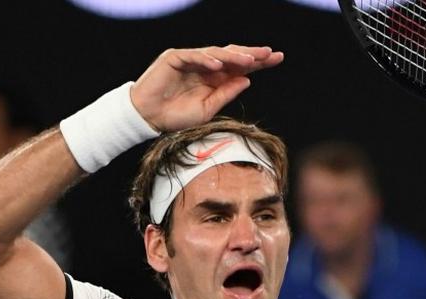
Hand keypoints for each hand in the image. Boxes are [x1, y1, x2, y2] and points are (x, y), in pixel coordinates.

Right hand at [130, 45, 283, 131]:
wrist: (148, 119)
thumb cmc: (175, 117)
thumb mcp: (207, 109)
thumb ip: (225, 93)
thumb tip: (248, 80)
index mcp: (214, 78)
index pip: (240, 67)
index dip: (258, 62)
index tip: (277, 58)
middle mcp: (205, 66)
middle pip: (232, 56)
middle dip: (251, 54)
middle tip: (270, 53)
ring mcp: (190, 60)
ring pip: (215, 53)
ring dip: (233, 56)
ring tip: (250, 59)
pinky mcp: (174, 58)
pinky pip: (193, 56)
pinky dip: (207, 59)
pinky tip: (220, 65)